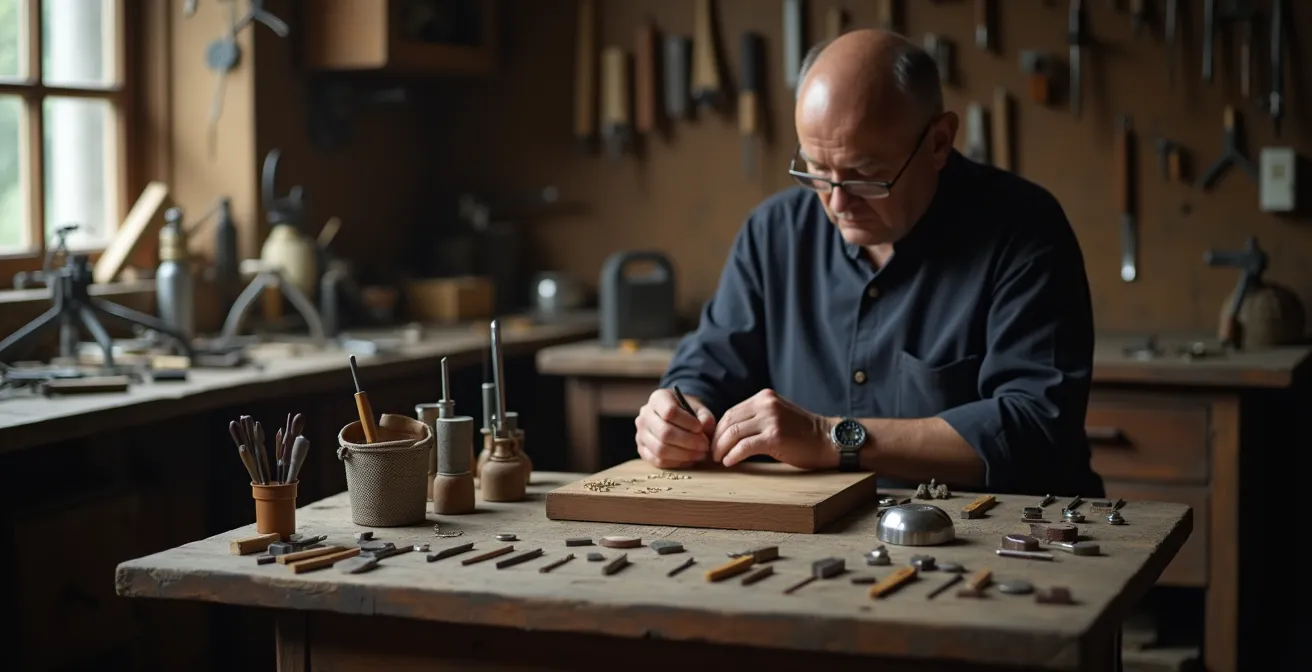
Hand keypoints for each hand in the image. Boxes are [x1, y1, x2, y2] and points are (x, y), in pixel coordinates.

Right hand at [635, 388, 716, 468]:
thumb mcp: (700, 409)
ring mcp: (641, 433)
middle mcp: (645, 415)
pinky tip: (689, 459)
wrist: (676, 419)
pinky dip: (676, 462)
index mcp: (658, 398)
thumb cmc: (689, 413)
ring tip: (700, 454)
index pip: (669, 412)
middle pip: (664, 433)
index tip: (700, 428)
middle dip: (688, 442)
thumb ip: (705, 417)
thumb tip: (704, 427)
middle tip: (704, 446)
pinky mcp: (642, 450)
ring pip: (660, 450)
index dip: (687, 423)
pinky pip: (658, 461)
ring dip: (684, 454)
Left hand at [711, 389, 835, 468]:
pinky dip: (733, 455)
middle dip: (717, 440)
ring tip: (719, 459)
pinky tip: (729, 462)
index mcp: (764, 397)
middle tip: (712, 454)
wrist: (827, 440)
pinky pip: (745, 446)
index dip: (718, 430)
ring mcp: (771, 420)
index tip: (713, 443)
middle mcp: (766, 405)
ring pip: (734, 434)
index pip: (731, 412)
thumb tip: (727, 433)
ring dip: (722, 449)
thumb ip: (756, 418)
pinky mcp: (774, 437)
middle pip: (729, 422)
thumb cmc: (801, 433)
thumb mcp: (777, 415)